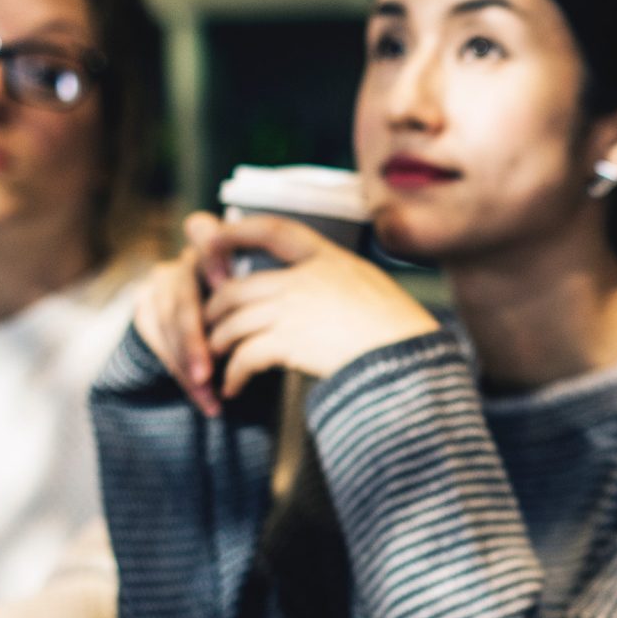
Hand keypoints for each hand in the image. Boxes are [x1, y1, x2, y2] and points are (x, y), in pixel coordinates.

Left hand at [197, 210, 437, 397]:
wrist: (408, 357)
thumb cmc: (398, 326)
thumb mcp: (368, 283)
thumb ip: (334, 277)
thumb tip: (314, 282)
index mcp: (326, 258)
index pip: (272, 229)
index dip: (237, 231)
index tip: (215, 237)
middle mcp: (303, 280)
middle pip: (236, 287)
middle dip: (214, 308)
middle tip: (208, 323)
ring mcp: (294, 310)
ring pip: (232, 322)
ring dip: (217, 343)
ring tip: (216, 358)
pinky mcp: (290, 344)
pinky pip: (245, 356)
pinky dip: (233, 373)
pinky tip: (232, 387)